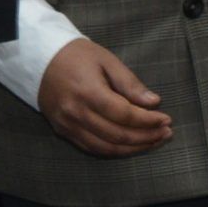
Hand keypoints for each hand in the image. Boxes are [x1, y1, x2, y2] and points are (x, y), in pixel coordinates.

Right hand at [36, 39, 171, 157]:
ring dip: (133, 148)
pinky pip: (92, 148)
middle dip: (146, 137)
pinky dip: (115, 150)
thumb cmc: (78, 56)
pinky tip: (132, 145)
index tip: (167, 120)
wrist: (40, 60)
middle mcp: (76, 114)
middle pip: (117, 135)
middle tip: (166, 133)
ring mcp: (67, 125)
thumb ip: (130, 83)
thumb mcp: (108, 61)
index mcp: (88, 93)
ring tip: (154, 141)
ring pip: (105, 147)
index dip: (148, 121)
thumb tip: (154, 102)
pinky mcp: (63, 132)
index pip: (124, 115)